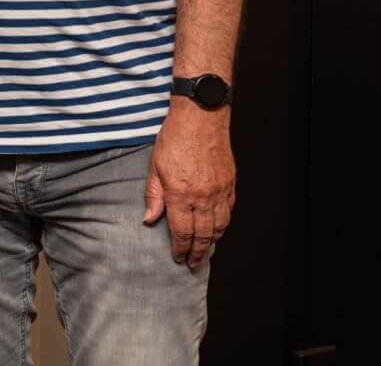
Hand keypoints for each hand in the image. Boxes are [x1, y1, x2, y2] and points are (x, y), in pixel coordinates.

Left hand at [144, 100, 235, 266]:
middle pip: (202, 234)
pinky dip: (223, 224)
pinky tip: (217, 228)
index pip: (182, 231)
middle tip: (193, 263)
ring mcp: (219, 191)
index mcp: (181, 194)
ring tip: (204, 250)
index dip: (180, 248)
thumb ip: (153, 195)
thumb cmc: (174, 138)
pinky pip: (228, 211)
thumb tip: (150, 219)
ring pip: (219, 226)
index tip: (178, 258)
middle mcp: (203, 197)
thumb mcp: (155, 165)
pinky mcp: (230, 184)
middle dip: (197, 252)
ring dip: (212, 241)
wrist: (201, 117)